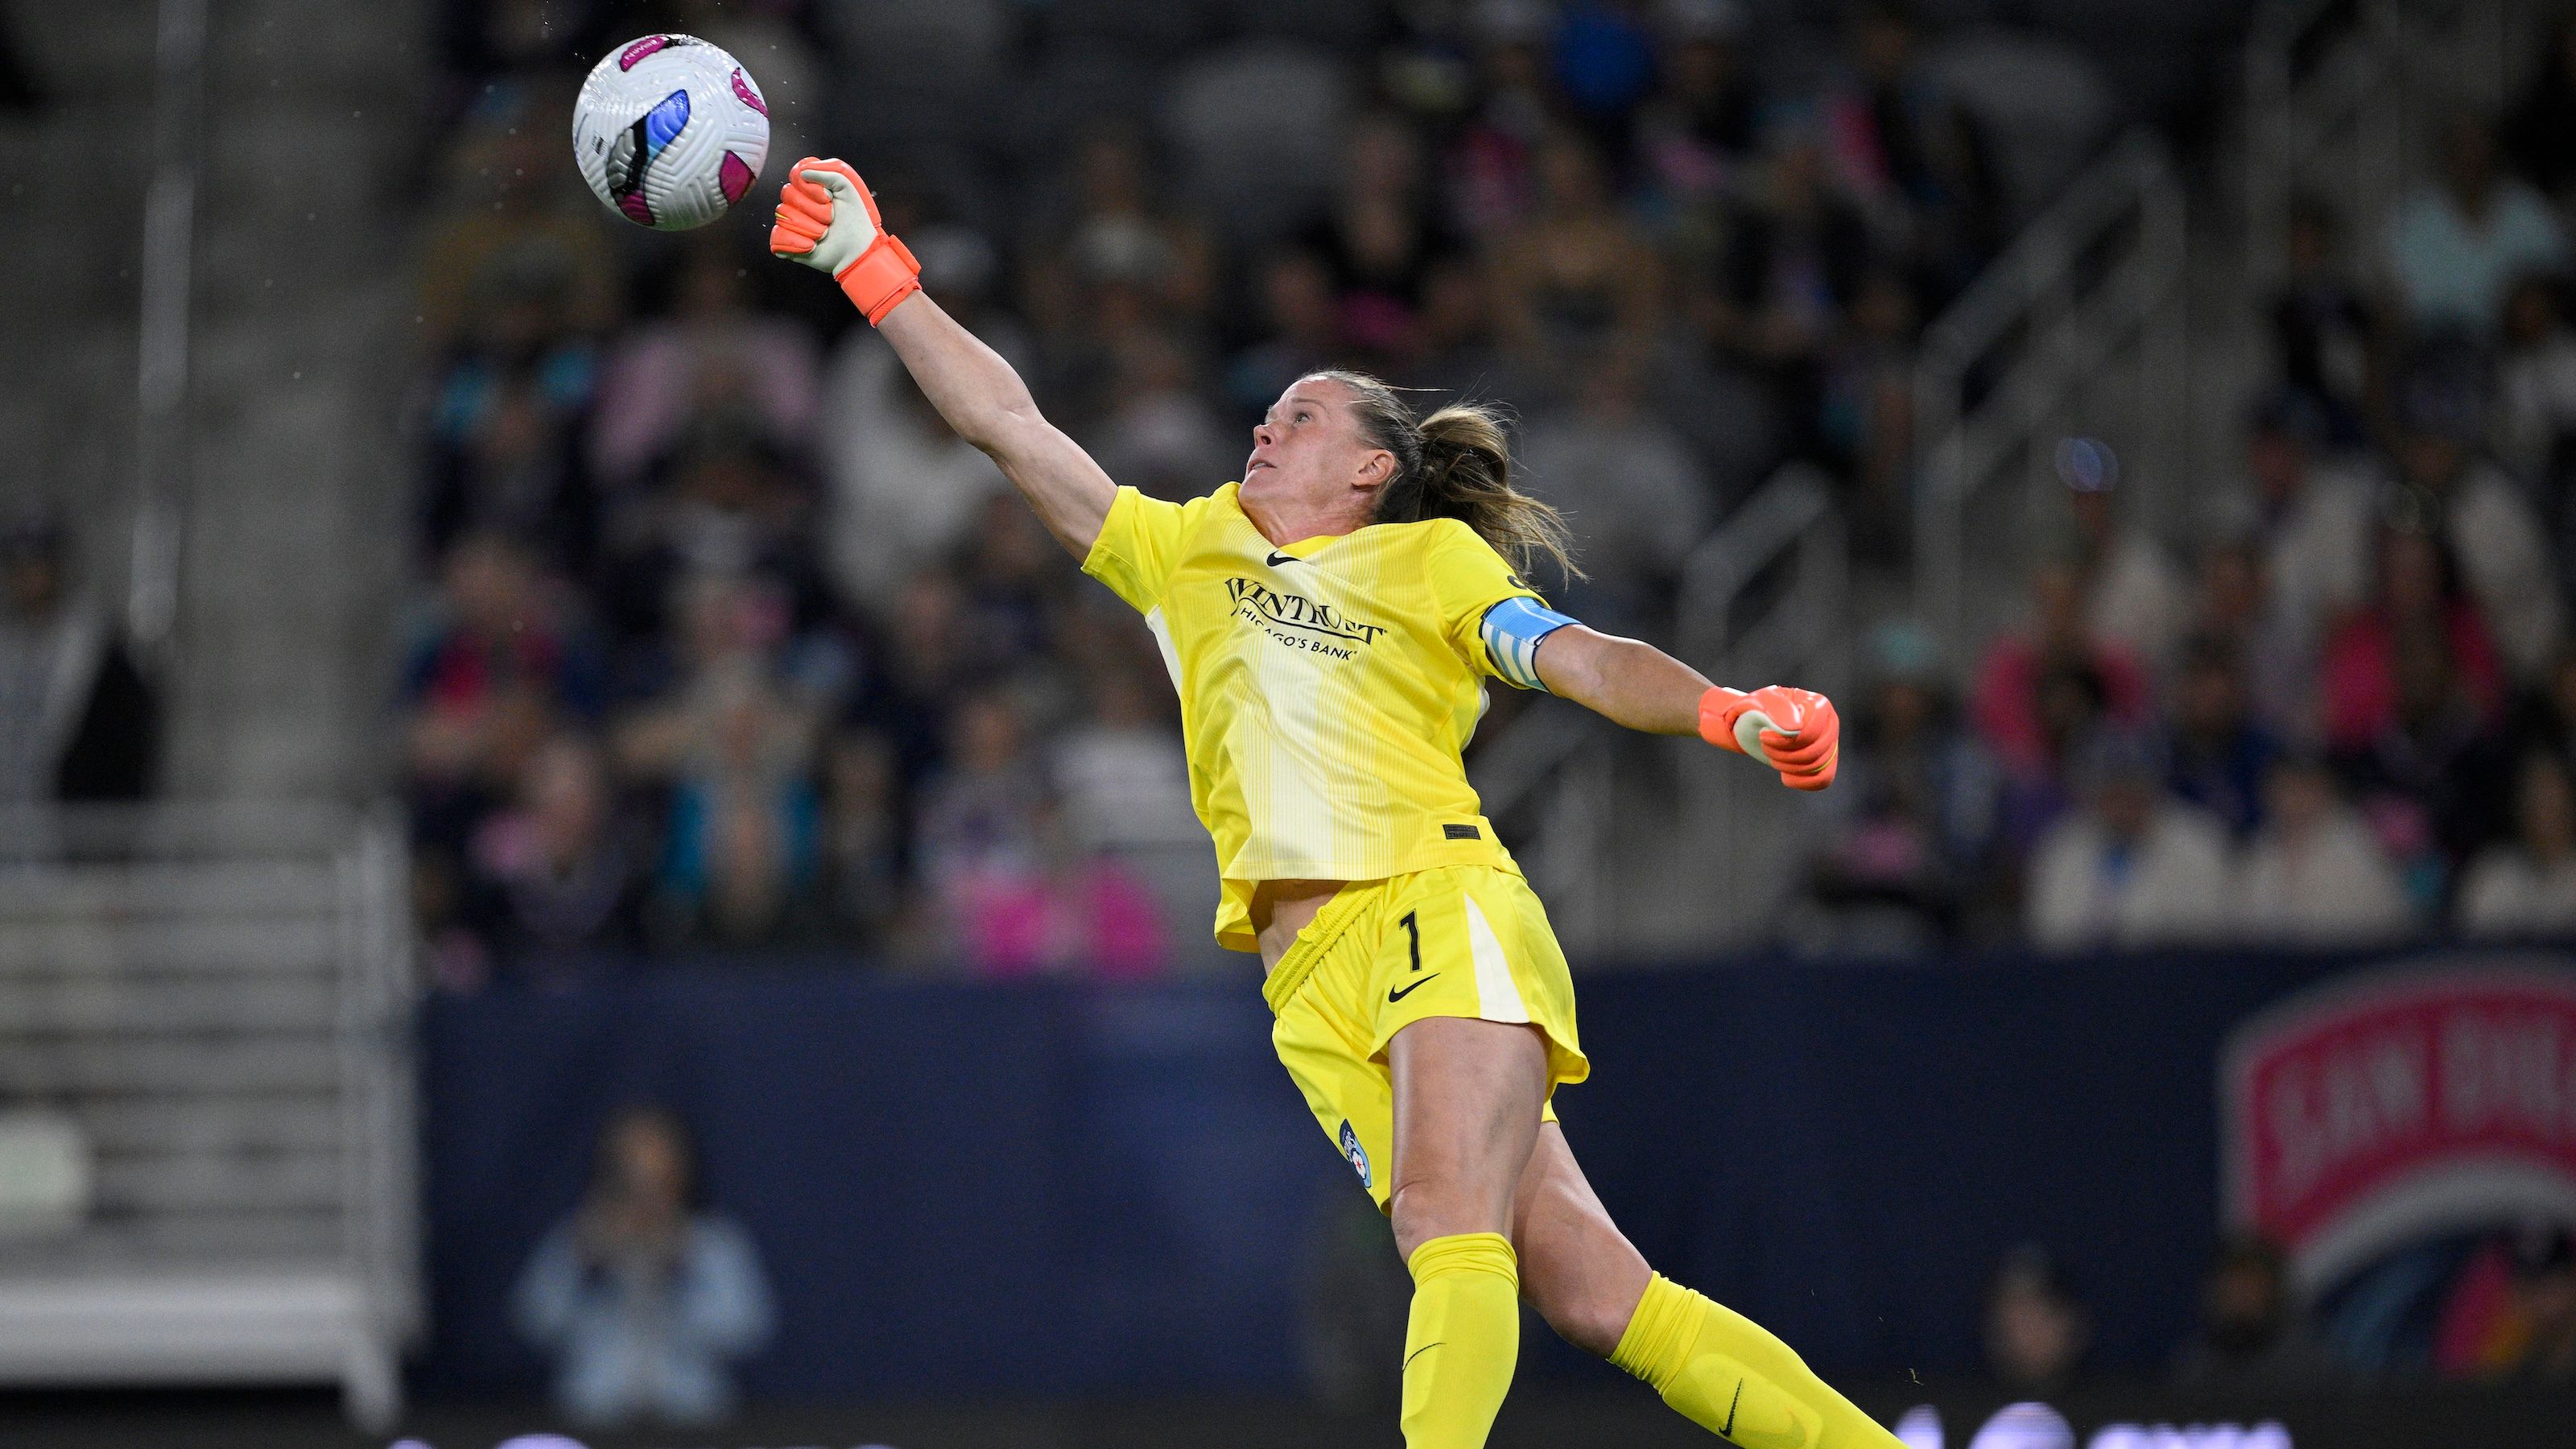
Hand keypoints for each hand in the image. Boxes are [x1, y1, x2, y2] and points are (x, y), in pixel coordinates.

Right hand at [769, 156, 920, 324]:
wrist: (856, 250)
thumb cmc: (854, 220)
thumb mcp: (847, 188)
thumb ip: (829, 171)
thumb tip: (803, 172)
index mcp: (808, 190)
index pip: (795, 177)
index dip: (810, 187)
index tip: (828, 198)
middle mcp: (796, 204)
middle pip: (787, 194)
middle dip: (813, 209)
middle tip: (830, 219)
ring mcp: (789, 223)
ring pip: (784, 216)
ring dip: (810, 227)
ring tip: (824, 234)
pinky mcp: (786, 243)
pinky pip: (777, 237)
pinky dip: (796, 243)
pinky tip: (811, 246)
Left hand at [1699, 685, 1838, 790]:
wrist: (1754, 722)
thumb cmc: (1757, 709)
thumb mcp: (1760, 702)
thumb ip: (1778, 710)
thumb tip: (1795, 728)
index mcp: (1818, 704)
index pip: (1810, 733)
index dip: (1784, 741)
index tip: (1763, 735)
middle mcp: (1830, 722)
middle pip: (1815, 752)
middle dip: (1783, 755)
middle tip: (1765, 745)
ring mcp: (1830, 742)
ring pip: (1818, 767)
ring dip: (1788, 766)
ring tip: (1772, 755)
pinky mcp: (1826, 761)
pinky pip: (1823, 780)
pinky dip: (1802, 782)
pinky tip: (1785, 775)